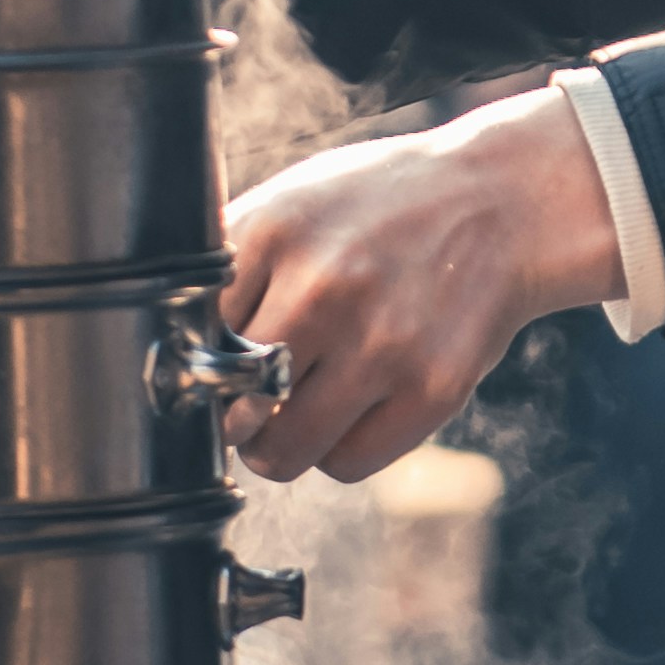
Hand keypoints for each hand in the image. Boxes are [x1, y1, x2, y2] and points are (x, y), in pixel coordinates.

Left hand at [217, 92, 623, 478]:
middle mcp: (325, 286)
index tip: (205, 373)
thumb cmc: (380, 207)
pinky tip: (354, 409)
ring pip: (281, 453)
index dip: (194, 367)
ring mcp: (382, 342)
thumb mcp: (296, 199)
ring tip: (296, 414)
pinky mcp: (433, 389)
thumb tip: (162, 341)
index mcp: (277, 230)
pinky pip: (346, 465)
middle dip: (233, 417)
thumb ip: (231, 259)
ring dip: (278, 447)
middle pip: (230, 408)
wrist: (503, 203)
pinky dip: (339, 452)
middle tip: (251, 402)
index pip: (191, 338)